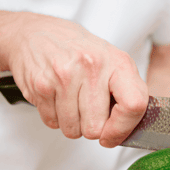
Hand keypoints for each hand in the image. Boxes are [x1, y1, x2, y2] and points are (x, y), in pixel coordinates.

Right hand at [1, 12, 147, 146]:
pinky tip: (56, 97)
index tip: (112, 135)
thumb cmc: (79, 51)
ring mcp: (65, 75)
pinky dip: (54, 117)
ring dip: (72, 123)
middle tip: (87, 109)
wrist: (36, 33)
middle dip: (91, 127)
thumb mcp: (112, 62)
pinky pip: (52, 122)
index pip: (134, 105)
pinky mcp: (41, 85)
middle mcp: (92, 66)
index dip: (123, 129)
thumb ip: (127, 93)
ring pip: (73, 129)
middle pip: (95, 127)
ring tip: (71, 100)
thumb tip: (128, 129)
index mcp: (118, 62)